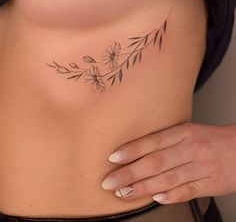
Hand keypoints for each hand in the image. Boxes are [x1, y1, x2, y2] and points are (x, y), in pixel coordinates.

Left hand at [101, 122, 235, 203]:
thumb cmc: (208, 138)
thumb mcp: (187, 131)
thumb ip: (164, 140)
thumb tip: (136, 151)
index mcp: (184, 133)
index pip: (153, 141)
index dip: (132, 149)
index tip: (113, 157)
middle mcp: (191, 149)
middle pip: (156, 162)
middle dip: (130, 173)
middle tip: (110, 181)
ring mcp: (201, 167)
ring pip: (168, 179)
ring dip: (143, 187)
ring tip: (124, 192)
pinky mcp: (210, 183)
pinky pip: (187, 192)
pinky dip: (170, 196)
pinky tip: (154, 198)